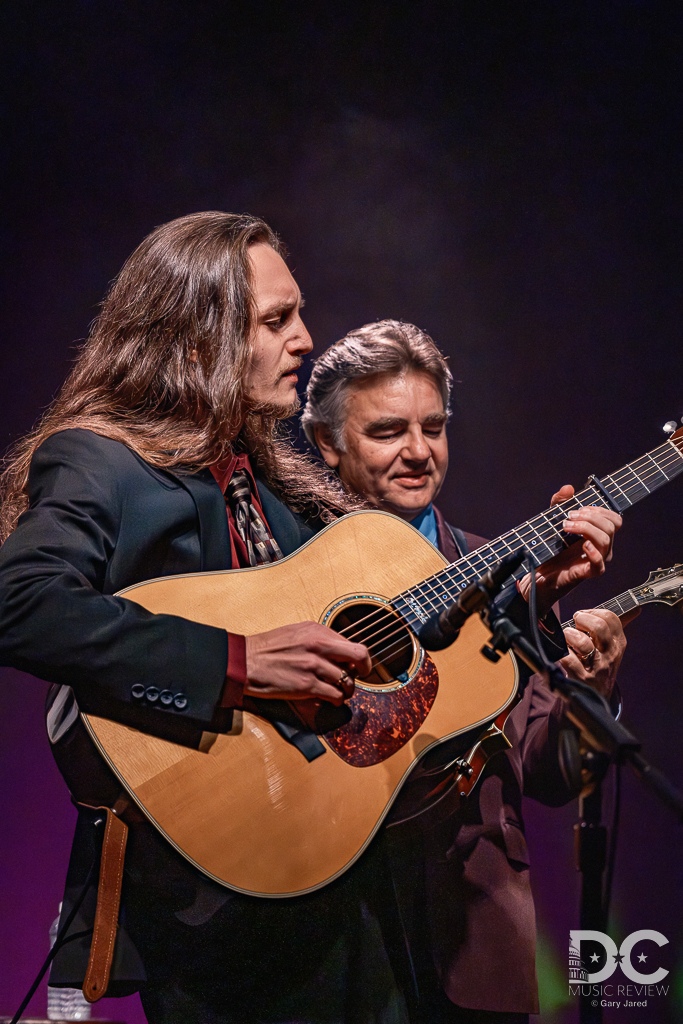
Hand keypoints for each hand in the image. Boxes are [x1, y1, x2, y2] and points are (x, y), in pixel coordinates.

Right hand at [244, 622, 371, 704]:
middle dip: (364, 669)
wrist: (245, 661)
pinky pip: (334, 695)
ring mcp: (313, 665)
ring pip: (347, 680)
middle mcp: (318, 645)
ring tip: (340, 692)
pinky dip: (336, 700)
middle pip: (359, 656)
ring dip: (347, 690)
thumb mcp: (297, 633)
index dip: (357, 657)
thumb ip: (320, 639)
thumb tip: (340, 651)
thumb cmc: (268, 648)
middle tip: (360, 676)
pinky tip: (330, 699)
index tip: (357, 665)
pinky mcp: (306, 685)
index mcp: (317, 631)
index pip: (352, 643)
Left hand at [519, 484, 621, 614]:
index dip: (600, 510)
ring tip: (566, 527)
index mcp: (598, 534)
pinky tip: (582, 545)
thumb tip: (569, 488)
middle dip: (590, 516)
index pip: (614, 519)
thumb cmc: (550, 549)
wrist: (537, 573)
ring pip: (605, 540)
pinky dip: (593, 553)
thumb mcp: (552, 520)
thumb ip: (559, 503)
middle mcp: (601, 547)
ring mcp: (596, 560)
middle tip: (569, 517)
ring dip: (586, 528)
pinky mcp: (587, 573)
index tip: (579, 508)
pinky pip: (599, 565)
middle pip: (612, 526)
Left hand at [560, 607, 638, 699]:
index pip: (611, 618)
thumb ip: (617, 627)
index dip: (593, 612)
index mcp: (618, 644)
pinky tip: (562, 654)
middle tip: (575, 625)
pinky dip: (561, 653)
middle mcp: (610, 655)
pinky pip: (568, 659)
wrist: (595, 700)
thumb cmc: (599, 666)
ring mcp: (597, 668)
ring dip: (569, 636)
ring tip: (567, 640)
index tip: (583, 616)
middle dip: (582, 620)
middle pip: (599, 626)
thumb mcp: (612, 648)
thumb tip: (636, 609)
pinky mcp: (582, 680)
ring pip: (582, 643)